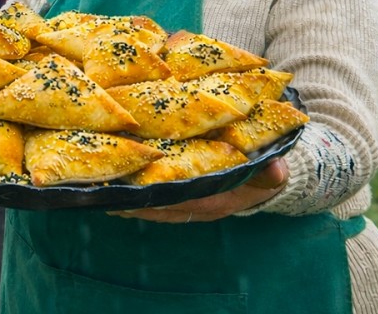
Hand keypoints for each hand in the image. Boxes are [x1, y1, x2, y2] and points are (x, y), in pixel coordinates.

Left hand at [110, 158, 287, 223]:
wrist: (269, 177)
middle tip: (103, 190)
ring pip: (153, 206)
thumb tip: (277, 170)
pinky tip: (113, 183)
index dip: (158, 198)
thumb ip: (272, 172)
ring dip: (128, 198)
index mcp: (216, 200)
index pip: (182, 202)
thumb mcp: (273, 172)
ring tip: (99, 190)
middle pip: (159, 207)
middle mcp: (197, 206)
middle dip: (132, 201)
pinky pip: (154, 200)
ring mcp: (188, 204)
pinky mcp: (181, 197)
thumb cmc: (265, 172)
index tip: (132, 191)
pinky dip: (135, 193)